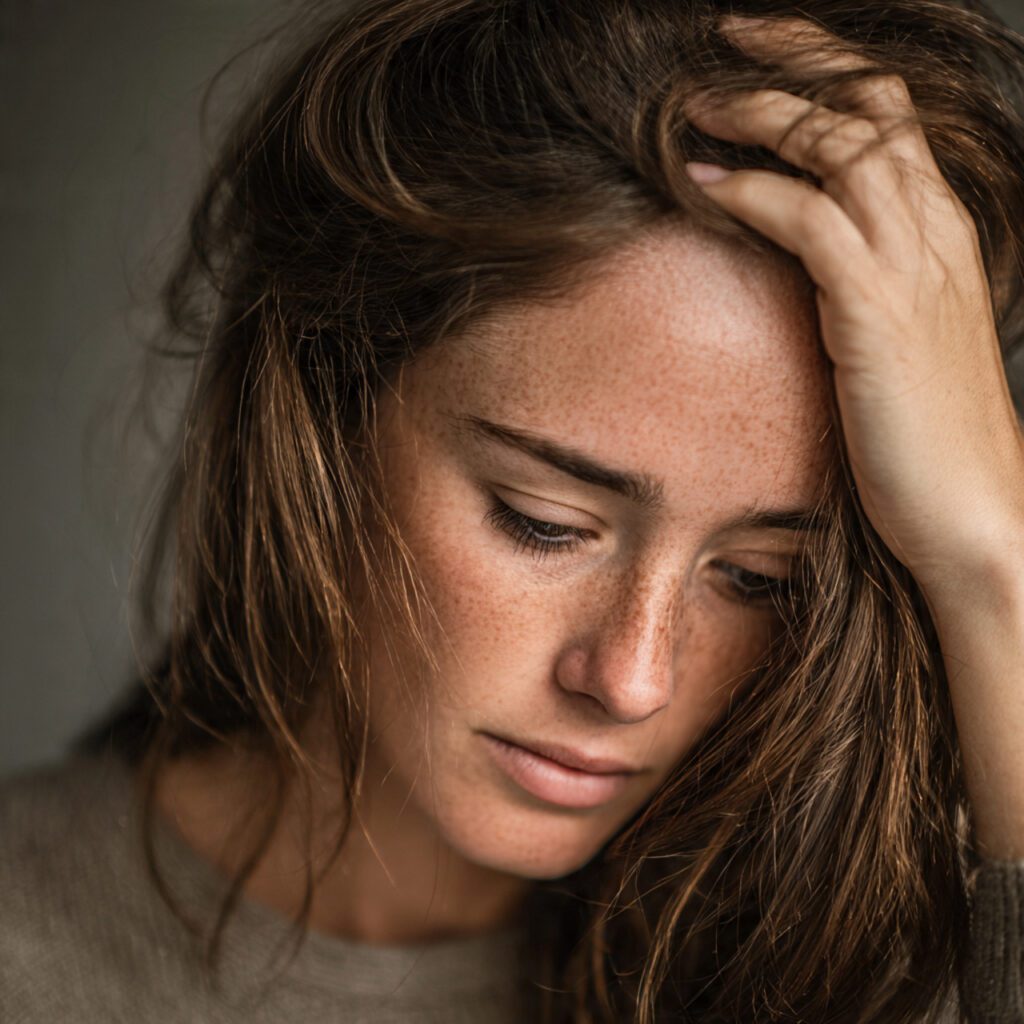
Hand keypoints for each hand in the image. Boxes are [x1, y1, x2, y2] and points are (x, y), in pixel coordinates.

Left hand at [683, 15, 1023, 594]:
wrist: (975, 514)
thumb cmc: (927, 444)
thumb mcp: (894, 350)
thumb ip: (860, 296)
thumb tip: (804, 274)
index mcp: (942, 237)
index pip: (893, 120)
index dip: (831, 74)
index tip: (763, 56)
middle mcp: (936, 234)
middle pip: (873, 106)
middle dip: (798, 59)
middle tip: (724, 40)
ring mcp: (913, 269)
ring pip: (844, 147)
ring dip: (765, 114)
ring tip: (698, 104)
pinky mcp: (879, 313)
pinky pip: (813, 222)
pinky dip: (756, 192)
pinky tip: (706, 182)